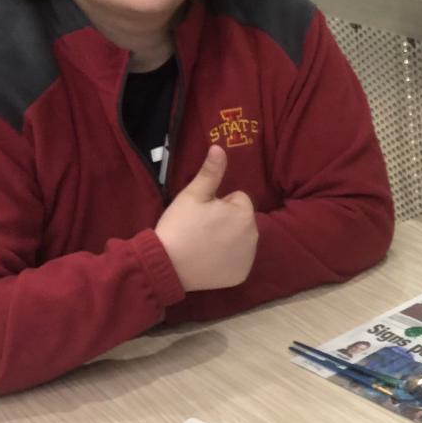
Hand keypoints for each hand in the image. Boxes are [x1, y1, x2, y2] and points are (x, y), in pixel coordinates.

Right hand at [155, 146, 257, 291]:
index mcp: (245, 213)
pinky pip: (238, 260)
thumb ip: (211, 171)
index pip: (238, 199)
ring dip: (228, 238)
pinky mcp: (241, 275)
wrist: (167, 265)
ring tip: (203, 244)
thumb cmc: (179, 226)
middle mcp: (254, 236)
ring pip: (241, 238)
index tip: (201, 214)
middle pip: (241, 219)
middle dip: (226, 220)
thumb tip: (219, 147)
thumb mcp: (193, 194)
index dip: (218, 204)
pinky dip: (227, 260)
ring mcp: (249, 258)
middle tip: (200, 229)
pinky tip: (209, 260)